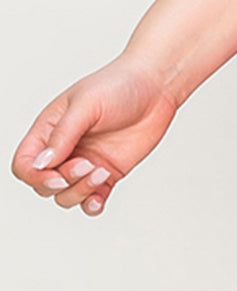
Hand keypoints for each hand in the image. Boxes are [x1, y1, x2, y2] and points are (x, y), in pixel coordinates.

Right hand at [10, 54, 179, 216]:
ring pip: (66, 196)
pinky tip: (99, 198)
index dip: (35, 176)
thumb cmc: (119, 85)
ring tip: (102, 171)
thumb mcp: (86, 104)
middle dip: (63, 183)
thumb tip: (43, 163)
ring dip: (80, 192)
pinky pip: (92, 200)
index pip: (25, 164)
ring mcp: (86, 163)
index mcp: (49, 130)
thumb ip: (63, 134)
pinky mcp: (108, 172)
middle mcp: (65, 149)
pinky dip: (92, 205)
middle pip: (44, 185)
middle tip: (88, 164)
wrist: (156, 86)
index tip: (58, 174)